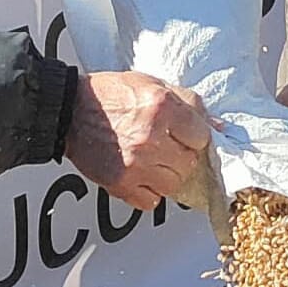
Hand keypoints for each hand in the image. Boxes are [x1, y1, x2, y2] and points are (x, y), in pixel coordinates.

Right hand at [64, 70, 210, 209]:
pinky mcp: (121, 184)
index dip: (193, 135)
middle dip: (182, 155)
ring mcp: (136, 165)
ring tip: (153, 160)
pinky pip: (151, 201)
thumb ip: (188, 104)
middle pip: (190, 163)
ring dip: (167, 175)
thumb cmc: (110, 95)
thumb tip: (218, 127)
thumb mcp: (152, 85)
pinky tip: (141, 174)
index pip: (202, 136)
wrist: (69, 111)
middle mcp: (150, 138)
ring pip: (174, 184)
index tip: (183, 133)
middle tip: (166, 146)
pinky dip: (149, 192)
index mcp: (161, 107)